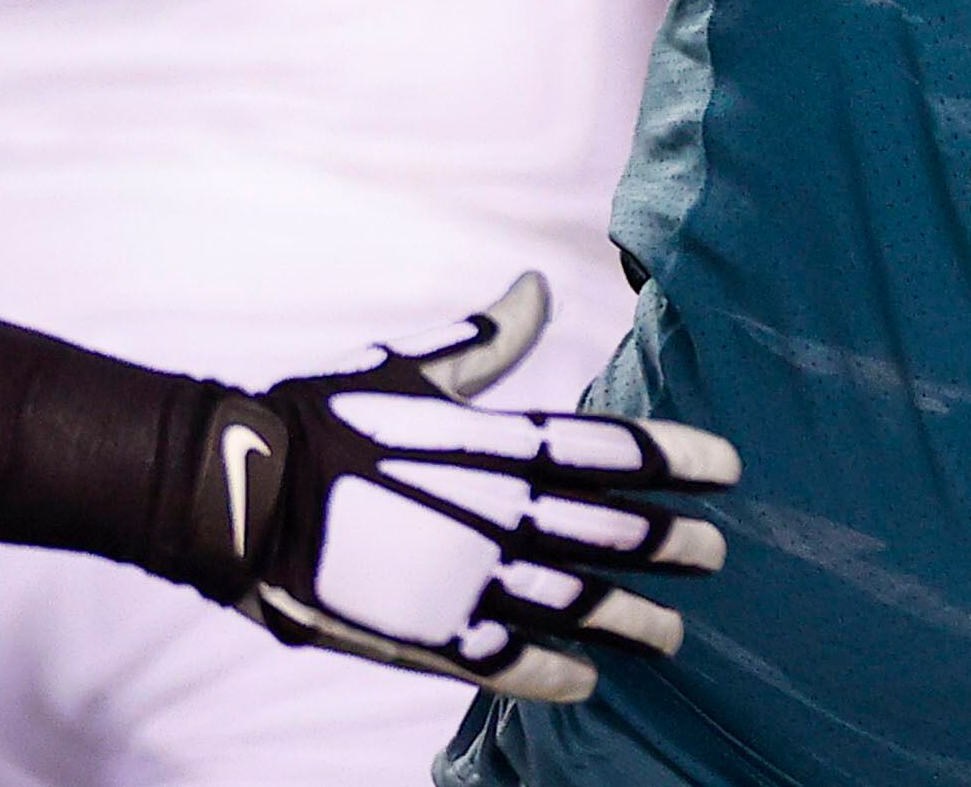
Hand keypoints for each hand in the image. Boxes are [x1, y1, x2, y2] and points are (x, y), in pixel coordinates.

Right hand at [189, 276, 737, 701]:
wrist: (241, 492)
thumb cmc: (323, 419)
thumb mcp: (411, 368)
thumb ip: (485, 341)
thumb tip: (535, 287)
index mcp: (497, 444)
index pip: (614, 451)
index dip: (677, 460)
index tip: (730, 469)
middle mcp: (498, 514)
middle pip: (612, 533)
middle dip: (672, 546)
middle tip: (716, 556)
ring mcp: (468, 580)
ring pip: (578, 606)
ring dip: (633, 620)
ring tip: (675, 633)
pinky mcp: (430, 635)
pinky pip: (511, 664)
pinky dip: (557, 677)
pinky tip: (591, 683)